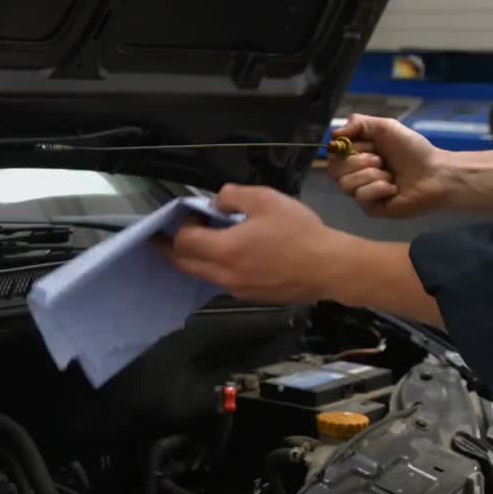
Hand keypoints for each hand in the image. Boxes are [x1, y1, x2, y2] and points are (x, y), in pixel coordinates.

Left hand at [159, 185, 345, 304]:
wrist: (331, 268)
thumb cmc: (300, 232)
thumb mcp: (266, 200)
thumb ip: (233, 196)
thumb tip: (216, 203)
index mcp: (224, 250)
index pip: (183, 241)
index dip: (180, 225)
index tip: (190, 214)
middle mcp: (224, 275)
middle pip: (184, 264)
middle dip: (170, 249)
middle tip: (161, 238)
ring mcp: (237, 289)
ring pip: (202, 275)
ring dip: (194, 259)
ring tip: (198, 242)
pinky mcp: (250, 296)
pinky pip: (222, 281)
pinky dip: (215, 268)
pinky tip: (229, 255)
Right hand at [327, 114, 449, 217]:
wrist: (435, 172)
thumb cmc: (412, 150)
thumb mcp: (385, 126)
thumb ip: (357, 123)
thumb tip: (334, 134)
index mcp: (356, 156)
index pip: (332, 155)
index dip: (344, 150)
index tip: (364, 144)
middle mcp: (355, 175)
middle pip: (334, 171)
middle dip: (359, 161)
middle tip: (381, 160)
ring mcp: (361, 193)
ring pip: (346, 184)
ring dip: (371, 175)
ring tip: (390, 174)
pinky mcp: (370, 208)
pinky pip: (361, 197)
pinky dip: (379, 188)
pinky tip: (393, 188)